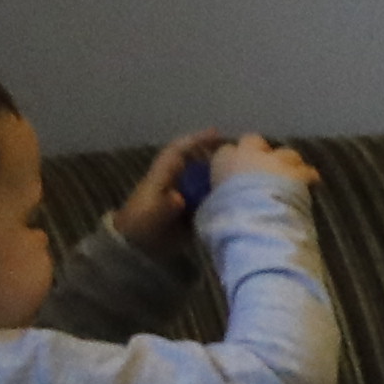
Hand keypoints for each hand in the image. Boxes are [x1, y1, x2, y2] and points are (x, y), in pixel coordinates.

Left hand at [112, 133, 231, 239]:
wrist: (137, 248)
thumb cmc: (141, 224)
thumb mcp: (149, 213)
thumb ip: (164, 204)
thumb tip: (179, 199)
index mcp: (163, 176)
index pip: (179, 151)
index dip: (197, 140)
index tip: (218, 134)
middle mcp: (177, 181)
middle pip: (197, 161)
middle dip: (216, 154)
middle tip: (241, 153)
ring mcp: (185, 196)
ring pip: (206, 178)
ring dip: (223, 173)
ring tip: (246, 173)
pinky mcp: (192, 212)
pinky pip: (211, 198)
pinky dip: (225, 194)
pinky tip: (241, 196)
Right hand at [201, 130, 313, 206]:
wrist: (254, 216)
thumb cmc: (225, 212)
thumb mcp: (212, 206)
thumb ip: (216, 199)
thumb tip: (218, 206)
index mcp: (224, 161)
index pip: (225, 151)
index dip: (232, 159)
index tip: (235, 170)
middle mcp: (250, 154)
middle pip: (254, 141)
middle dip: (259, 151)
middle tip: (262, 166)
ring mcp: (276, 161)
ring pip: (285, 152)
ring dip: (287, 161)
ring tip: (290, 173)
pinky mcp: (297, 173)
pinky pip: (306, 170)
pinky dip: (308, 175)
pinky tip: (312, 181)